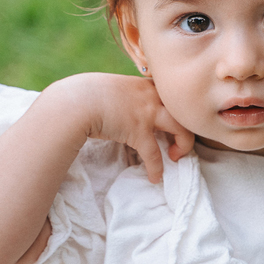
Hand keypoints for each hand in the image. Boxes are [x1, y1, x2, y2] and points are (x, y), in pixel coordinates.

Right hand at [48, 73, 194, 182]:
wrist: (75, 101)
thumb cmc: (86, 94)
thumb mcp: (112, 88)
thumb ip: (125, 95)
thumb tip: (122, 106)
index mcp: (145, 85)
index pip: (172, 96)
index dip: (177, 110)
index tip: (173, 123)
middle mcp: (152, 96)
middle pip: (183, 110)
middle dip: (188, 127)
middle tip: (179, 141)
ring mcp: (147, 113)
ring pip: (180, 129)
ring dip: (184, 145)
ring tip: (176, 157)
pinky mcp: (138, 131)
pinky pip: (154, 153)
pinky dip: (157, 167)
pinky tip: (155, 177)